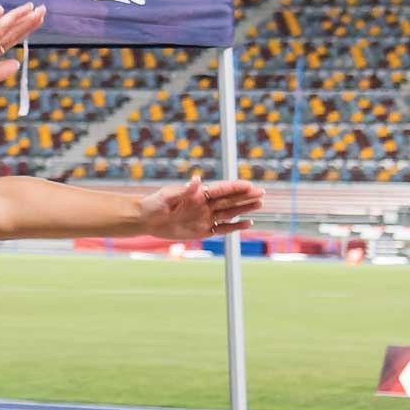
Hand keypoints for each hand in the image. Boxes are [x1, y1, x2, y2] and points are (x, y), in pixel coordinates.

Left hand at [139, 175, 263, 240]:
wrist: (146, 219)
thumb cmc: (155, 204)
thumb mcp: (168, 195)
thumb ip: (184, 189)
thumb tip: (197, 180)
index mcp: (199, 194)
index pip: (221, 189)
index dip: (235, 187)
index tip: (249, 185)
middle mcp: (205, 205)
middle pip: (230, 200)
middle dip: (246, 196)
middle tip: (262, 193)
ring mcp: (205, 217)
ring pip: (230, 212)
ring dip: (245, 209)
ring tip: (260, 204)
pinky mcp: (202, 230)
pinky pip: (222, 229)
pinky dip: (235, 226)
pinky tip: (247, 223)